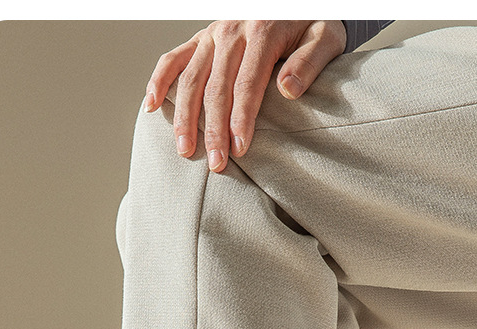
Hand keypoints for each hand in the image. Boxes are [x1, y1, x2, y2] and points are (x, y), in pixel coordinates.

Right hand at [143, 20, 346, 170]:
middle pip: (216, 87)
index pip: (247, 83)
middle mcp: (231, 30)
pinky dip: (160, 80)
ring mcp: (212, 34)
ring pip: (191, 78)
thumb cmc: (314, 24)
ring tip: (185, 150)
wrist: (297, 2)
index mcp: (262, 31)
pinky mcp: (202, 38)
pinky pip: (175, 58)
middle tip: (216, 164)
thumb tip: (287, 90)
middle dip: (214, 129)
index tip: (239, 148)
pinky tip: (151, 106)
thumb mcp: (325, 38)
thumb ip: (309, 62)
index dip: (241, 118)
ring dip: (185, 117)